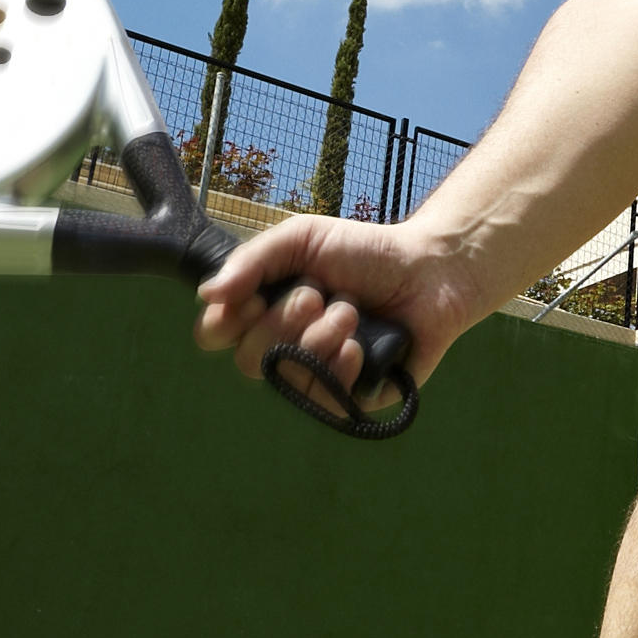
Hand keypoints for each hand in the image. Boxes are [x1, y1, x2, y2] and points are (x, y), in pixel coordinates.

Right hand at [194, 216, 483, 402]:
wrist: (429, 270)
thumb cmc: (365, 252)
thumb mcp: (302, 238)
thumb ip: (253, 260)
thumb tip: (208, 293)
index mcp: (265, 309)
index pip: (215, 334)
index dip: (224, 322)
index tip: (254, 297)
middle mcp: (284, 345)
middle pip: (248, 360)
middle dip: (282, 323)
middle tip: (317, 295)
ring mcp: (316, 374)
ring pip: (287, 378)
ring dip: (318, 338)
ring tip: (351, 312)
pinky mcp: (350, 396)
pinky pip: (323, 399)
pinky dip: (339, 367)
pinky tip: (359, 345)